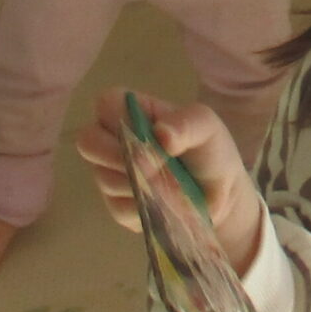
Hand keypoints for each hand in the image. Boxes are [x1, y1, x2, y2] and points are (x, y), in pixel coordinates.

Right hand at [75, 90, 267, 274]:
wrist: (222, 196)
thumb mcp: (208, 127)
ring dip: (141, 183)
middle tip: (153, 165)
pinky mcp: (117, 206)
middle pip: (88, 142)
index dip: (118, 119)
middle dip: (119, 156)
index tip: (146, 135)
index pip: (104, 104)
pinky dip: (146, 207)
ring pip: (104, 178)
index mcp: (133, 112)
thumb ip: (186, 123)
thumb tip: (160, 134)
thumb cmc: (211, 151)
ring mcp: (112, 174)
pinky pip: (119, 208)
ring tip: (171, 183)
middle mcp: (115, 140)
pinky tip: (166, 203)